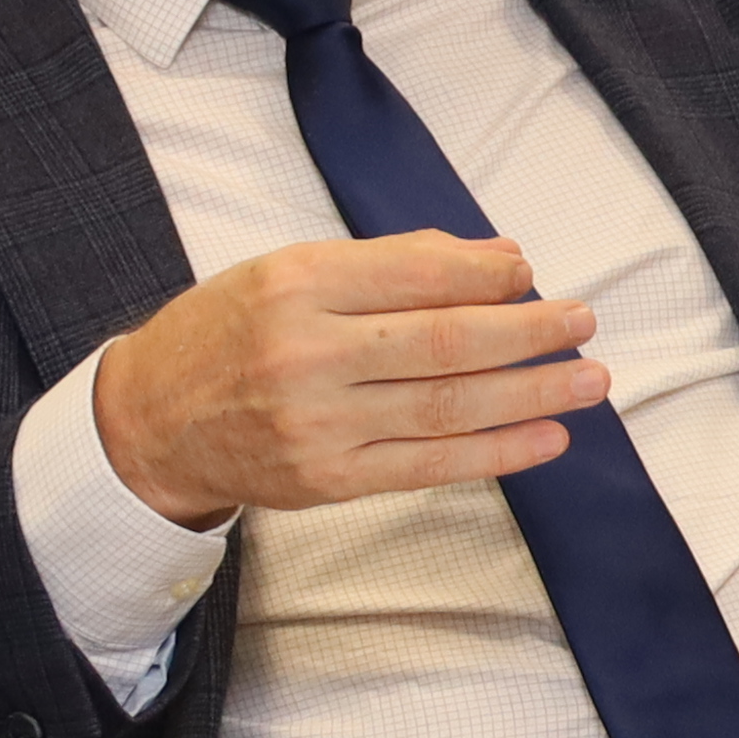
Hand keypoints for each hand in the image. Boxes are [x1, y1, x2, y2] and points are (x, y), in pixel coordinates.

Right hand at [93, 232, 603, 526]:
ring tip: (589, 380)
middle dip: (529, 332)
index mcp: (295, 285)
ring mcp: (318, 423)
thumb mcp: (288, 271)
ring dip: (533, 393)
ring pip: (448, 406)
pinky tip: (548, 437)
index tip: (531, 273)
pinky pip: (431, 465)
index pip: (417, 275)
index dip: (489, 276)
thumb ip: (393, 262)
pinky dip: (499, 451)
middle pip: (445, 342)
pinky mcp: (329, 479)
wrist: (149, 422)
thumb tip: (501, 258)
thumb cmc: (229, 335)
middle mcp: (306, 353)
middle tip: (582, 322)